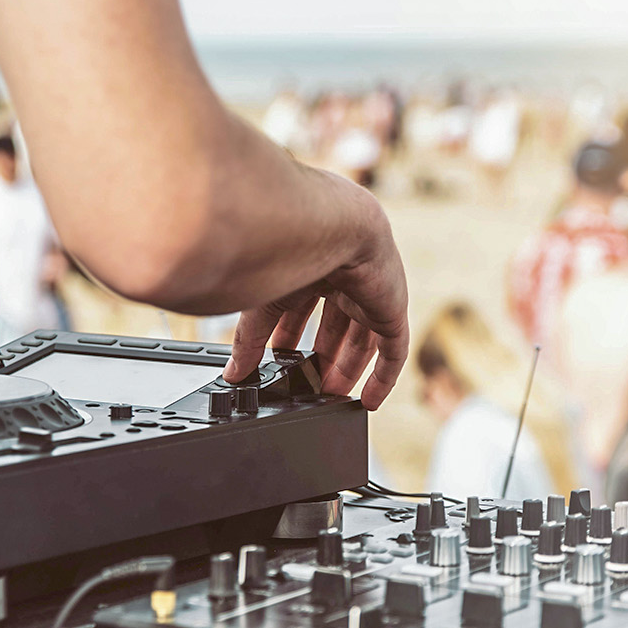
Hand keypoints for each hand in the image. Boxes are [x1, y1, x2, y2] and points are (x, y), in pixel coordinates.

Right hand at [223, 190, 408, 409]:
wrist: (335, 226)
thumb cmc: (292, 244)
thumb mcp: (263, 298)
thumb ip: (248, 339)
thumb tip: (233, 374)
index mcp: (311, 262)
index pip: (299, 307)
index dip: (289, 338)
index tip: (278, 365)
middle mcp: (343, 276)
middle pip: (335, 325)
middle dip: (322, 357)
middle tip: (308, 386)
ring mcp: (372, 291)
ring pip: (362, 338)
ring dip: (348, 369)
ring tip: (332, 397)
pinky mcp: (393, 309)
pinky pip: (393, 350)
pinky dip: (383, 377)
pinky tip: (371, 401)